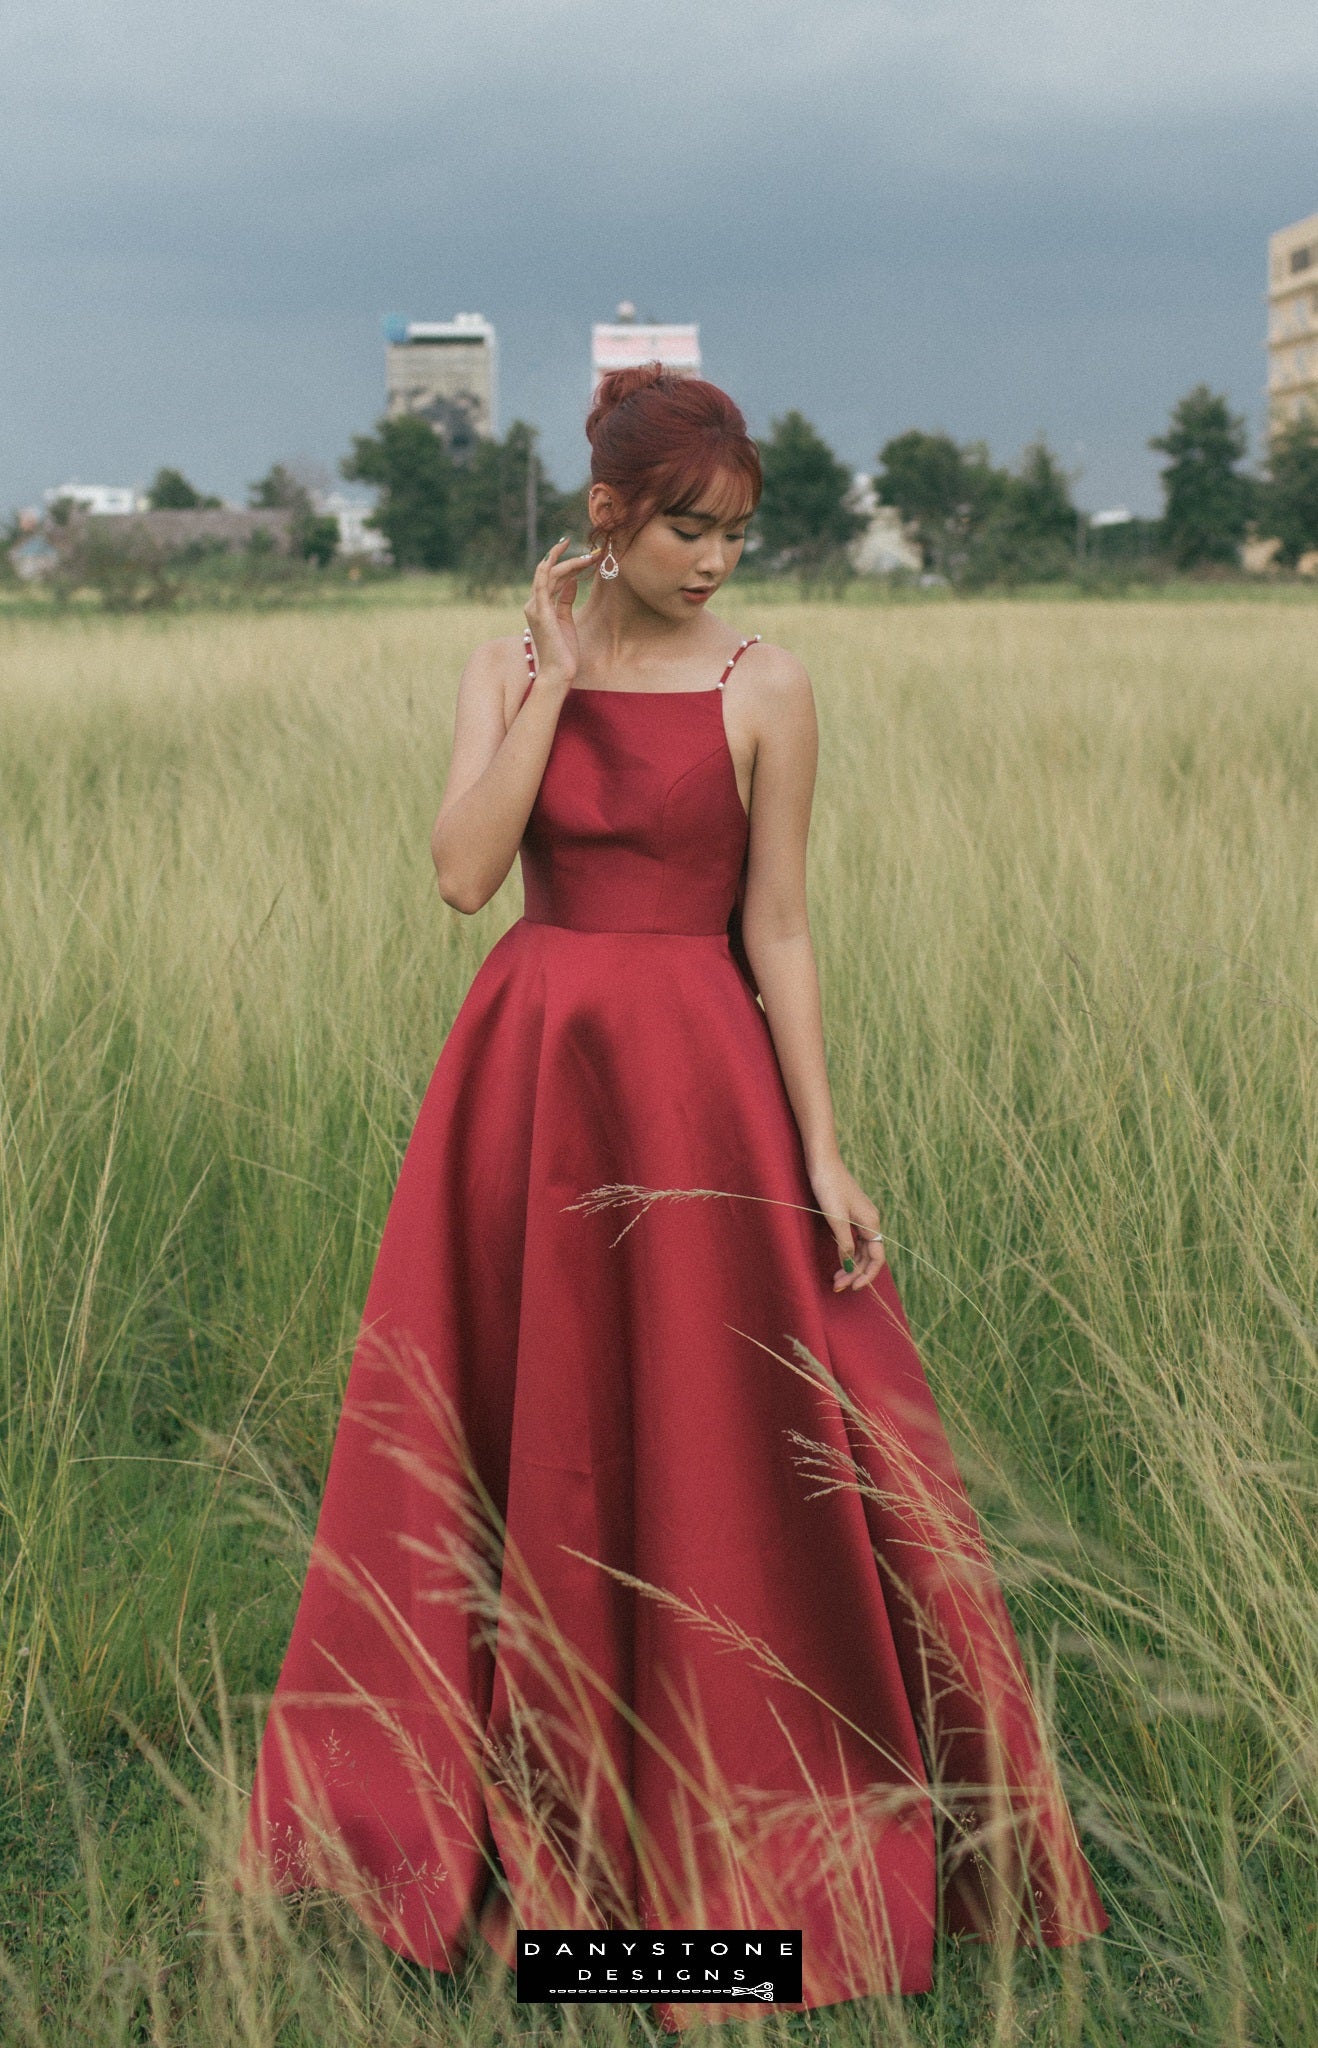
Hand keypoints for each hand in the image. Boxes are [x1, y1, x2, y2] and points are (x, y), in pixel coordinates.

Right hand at [523, 536, 600, 687]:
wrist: (558, 672)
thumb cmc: (563, 651)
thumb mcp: (566, 620)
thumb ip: (565, 599)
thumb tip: (572, 581)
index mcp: (538, 606)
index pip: (549, 577)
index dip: (564, 563)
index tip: (581, 554)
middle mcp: (533, 603)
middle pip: (549, 571)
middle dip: (569, 559)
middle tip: (591, 553)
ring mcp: (535, 607)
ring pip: (549, 573)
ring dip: (570, 563)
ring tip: (589, 557)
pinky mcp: (541, 612)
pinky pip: (545, 583)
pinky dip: (558, 570)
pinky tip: (575, 565)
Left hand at [808, 1155, 887, 1291]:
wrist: (823, 1162)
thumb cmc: (829, 1187)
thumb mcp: (835, 1218)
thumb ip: (844, 1243)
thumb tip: (849, 1265)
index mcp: (871, 1222)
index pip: (876, 1257)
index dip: (866, 1275)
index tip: (852, 1287)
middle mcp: (870, 1221)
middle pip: (869, 1255)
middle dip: (855, 1273)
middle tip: (837, 1286)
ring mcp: (861, 1217)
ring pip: (861, 1249)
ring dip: (850, 1265)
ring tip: (836, 1278)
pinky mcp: (850, 1214)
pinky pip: (854, 1240)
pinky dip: (847, 1252)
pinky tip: (838, 1260)